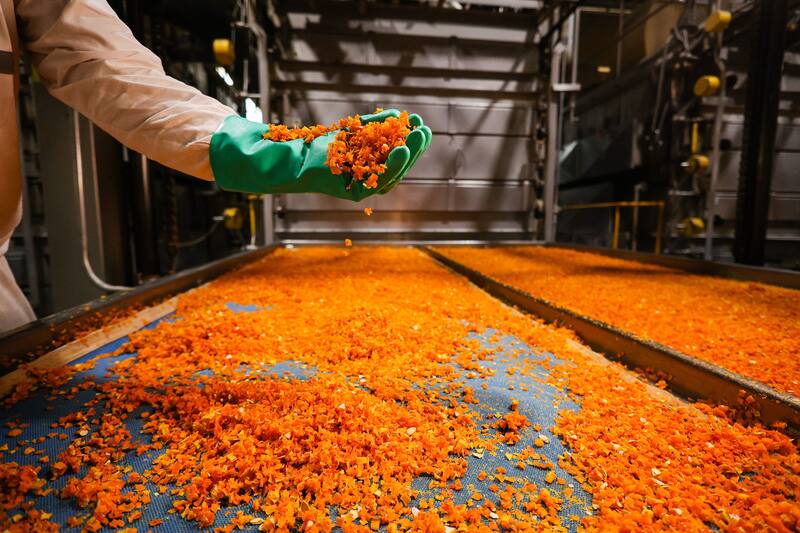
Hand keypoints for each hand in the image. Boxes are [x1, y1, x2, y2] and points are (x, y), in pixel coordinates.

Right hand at [209, 110, 431, 200]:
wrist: (285, 158)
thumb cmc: (305, 169)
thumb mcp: (328, 170)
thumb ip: (344, 165)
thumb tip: (381, 160)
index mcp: (360, 190)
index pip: (386, 179)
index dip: (397, 164)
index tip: (404, 149)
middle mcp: (364, 177)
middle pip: (394, 163)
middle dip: (410, 146)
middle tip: (423, 131)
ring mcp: (363, 159)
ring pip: (390, 147)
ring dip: (404, 134)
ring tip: (419, 121)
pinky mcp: (358, 144)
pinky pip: (375, 134)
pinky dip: (385, 123)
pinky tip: (397, 114)